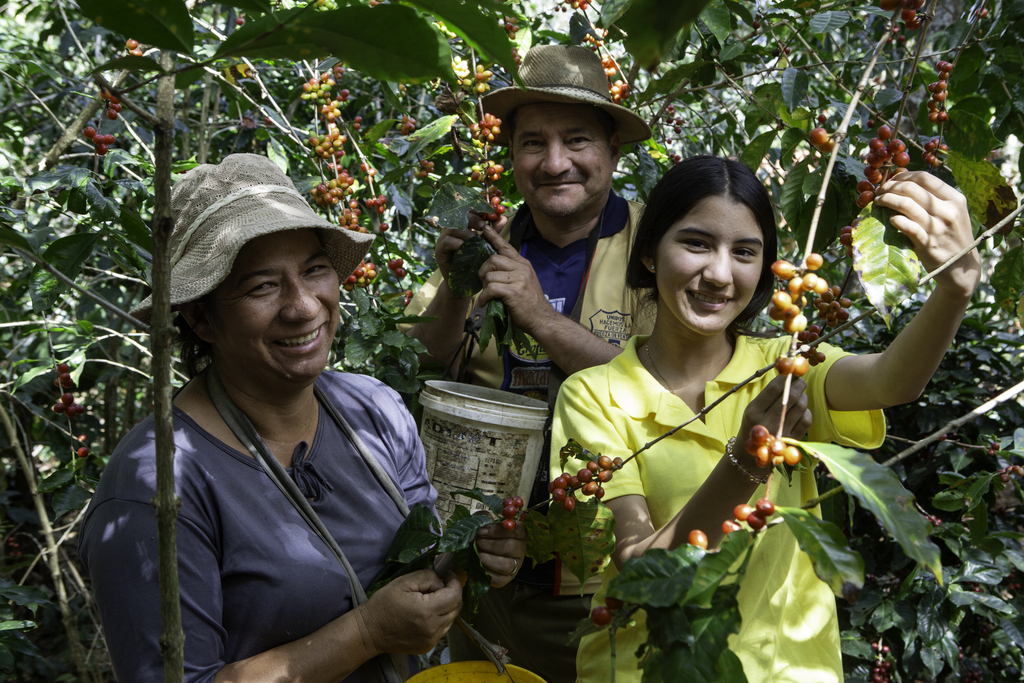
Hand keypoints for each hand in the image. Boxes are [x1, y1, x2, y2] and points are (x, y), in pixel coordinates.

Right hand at [356, 568, 462, 655]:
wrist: (369, 631)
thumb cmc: (384, 604)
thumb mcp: (403, 582)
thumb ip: (427, 577)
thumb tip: (441, 581)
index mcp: (427, 611)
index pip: (455, 595)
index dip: (455, 581)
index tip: (448, 574)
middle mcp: (433, 628)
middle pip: (456, 607)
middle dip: (453, 592)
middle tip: (441, 584)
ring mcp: (431, 640)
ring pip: (451, 619)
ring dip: (447, 606)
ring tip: (431, 599)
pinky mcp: (428, 646)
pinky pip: (443, 629)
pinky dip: (440, 618)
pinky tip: (426, 613)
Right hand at [434, 212, 508, 288]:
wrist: (464, 283)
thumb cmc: (475, 262)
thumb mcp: (485, 244)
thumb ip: (493, 231)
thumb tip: (504, 218)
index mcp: (461, 225)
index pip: (468, 211)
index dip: (478, 210)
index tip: (489, 213)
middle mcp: (451, 229)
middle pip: (459, 216)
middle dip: (472, 219)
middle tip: (483, 226)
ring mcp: (443, 239)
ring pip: (453, 228)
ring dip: (466, 231)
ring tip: (476, 238)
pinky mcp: (439, 250)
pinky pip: (447, 241)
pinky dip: (458, 243)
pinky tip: (466, 247)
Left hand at [475, 519, 526, 587]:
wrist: (474, 551)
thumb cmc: (483, 534)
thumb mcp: (485, 522)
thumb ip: (486, 519)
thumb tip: (485, 523)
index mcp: (519, 534)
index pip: (517, 530)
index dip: (498, 530)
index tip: (482, 530)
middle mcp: (520, 550)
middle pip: (511, 547)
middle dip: (490, 544)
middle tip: (477, 541)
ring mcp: (515, 566)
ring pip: (506, 565)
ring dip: (487, 558)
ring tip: (476, 552)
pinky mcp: (505, 579)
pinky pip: (498, 578)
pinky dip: (485, 571)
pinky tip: (477, 563)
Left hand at [476, 225, 559, 335]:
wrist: (542, 319)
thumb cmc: (530, 303)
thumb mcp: (524, 282)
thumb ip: (512, 272)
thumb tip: (492, 270)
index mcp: (523, 264)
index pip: (506, 246)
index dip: (493, 237)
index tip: (484, 228)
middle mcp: (522, 268)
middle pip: (493, 259)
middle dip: (483, 271)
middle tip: (484, 283)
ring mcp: (519, 279)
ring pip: (490, 275)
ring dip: (484, 286)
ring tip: (486, 295)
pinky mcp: (514, 292)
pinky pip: (491, 288)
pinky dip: (484, 297)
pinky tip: (484, 303)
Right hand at [737, 375, 812, 449]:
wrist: (750, 455)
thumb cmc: (753, 425)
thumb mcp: (753, 409)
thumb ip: (768, 395)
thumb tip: (789, 375)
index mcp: (753, 411)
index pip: (774, 388)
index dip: (786, 377)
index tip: (791, 372)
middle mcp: (767, 422)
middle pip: (790, 396)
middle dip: (799, 385)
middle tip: (801, 381)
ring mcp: (781, 433)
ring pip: (800, 407)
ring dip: (803, 396)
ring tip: (800, 394)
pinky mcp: (792, 441)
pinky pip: (806, 420)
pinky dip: (806, 411)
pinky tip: (801, 410)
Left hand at [873, 171, 980, 297]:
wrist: (961, 267)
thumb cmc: (951, 236)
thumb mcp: (952, 212)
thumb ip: (934, 198)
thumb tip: (905, 183)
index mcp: (955, 198)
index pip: (924, 178)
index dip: (903, 176)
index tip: (891, 180)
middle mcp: (947, 210)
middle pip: (911, 188)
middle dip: (890, 187)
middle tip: (879, 191)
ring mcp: (937, 227)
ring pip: (906, 204)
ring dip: (887, 200)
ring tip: (878, 201)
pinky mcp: (927, 243)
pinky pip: (906, 225)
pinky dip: (895, 219)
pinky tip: (890, 219)